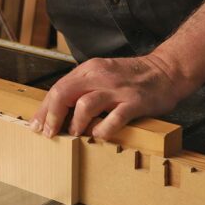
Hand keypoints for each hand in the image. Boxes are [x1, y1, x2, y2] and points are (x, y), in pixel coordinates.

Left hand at [30, 54, 185, 139]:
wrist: (167, 70)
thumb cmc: (133, 77)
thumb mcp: (103, 75)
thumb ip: (83, 88)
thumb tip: (58, 110)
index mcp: (89, 70)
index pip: (57, 88)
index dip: (44, 109)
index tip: (36, 125)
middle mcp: (100, 77)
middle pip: (64, 94)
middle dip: (52, 117)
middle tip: (49, 134)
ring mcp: (117, 89)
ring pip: (85, 105)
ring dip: (75, 124)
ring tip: (75, 135)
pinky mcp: (134, 102)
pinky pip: (114, 118)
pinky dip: (103, 129)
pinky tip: (99, 135)